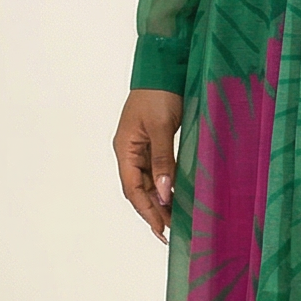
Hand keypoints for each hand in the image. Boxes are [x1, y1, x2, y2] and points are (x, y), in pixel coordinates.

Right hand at [114, 88, 182, 243]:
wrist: (163, 69)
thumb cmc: (158, 94)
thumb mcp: (160, 128)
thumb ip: (162, 160)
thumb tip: (162, 192)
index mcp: (125, 149)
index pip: (132, 189)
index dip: (146, 211)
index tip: (160, 229)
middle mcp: (129, 152)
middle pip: (138, 189)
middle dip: (153, 211)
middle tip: (171, 231)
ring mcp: (140, 148)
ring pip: (147, 182)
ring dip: (159, 200)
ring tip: (176, 219)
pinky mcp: (153, 143)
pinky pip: (156, 171)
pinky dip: (165, 185)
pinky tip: (176, 195)